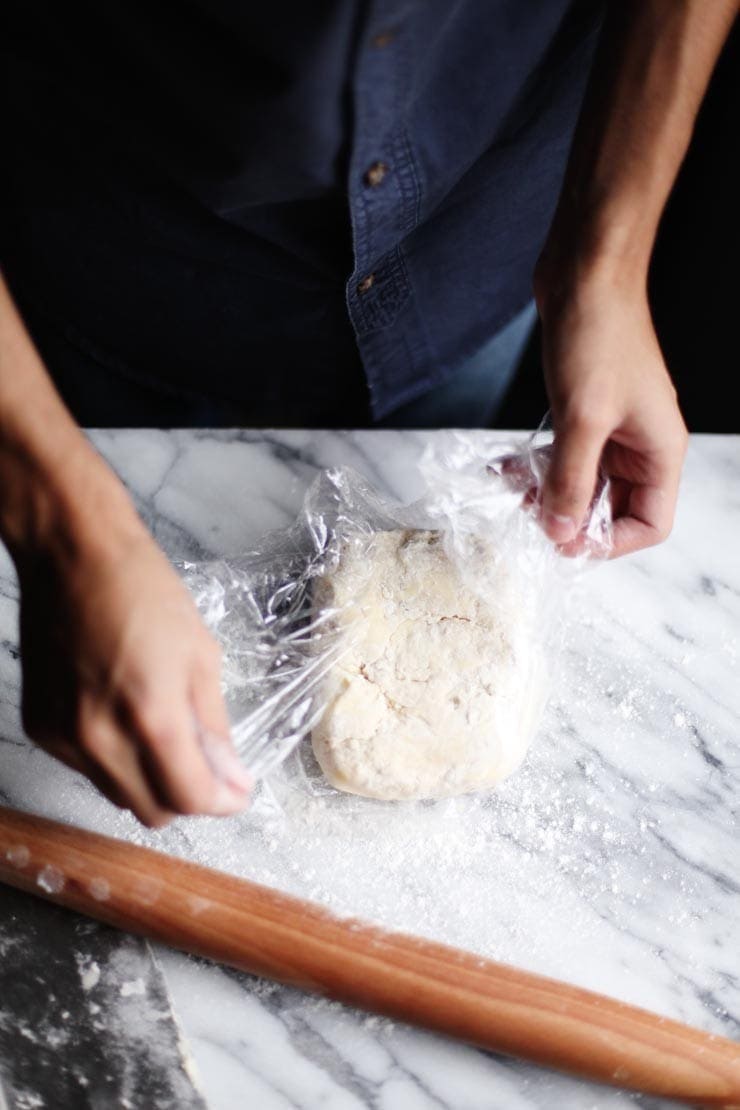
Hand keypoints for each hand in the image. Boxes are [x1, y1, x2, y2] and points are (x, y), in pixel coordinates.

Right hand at [15, 495, 250, 826]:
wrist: (73, 556)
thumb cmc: (141, 590)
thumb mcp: (200, 654)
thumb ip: (214, 726)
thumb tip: (231, 778)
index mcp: (150, 716)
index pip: (190, 798)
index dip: (222, 800)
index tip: (236, 789)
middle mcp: (101, 738)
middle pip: (152, 811)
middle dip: (187, 796)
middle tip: (206, 762)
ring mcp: (65, 737)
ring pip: (119, 796)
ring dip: (150, 781)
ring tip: (164, 731)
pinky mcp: (41, 728)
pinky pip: (88, 770)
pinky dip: (115, 760)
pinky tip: (125, 717)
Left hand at [534, 270, 687, 557]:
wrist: (584, 272)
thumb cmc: (598, 335)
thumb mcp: (582, 419)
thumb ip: (571, 482)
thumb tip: (561, 534)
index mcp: (659, 450)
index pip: (650, 523)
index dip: (610, 543)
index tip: (565, 544)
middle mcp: (641, 444)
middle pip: (613, 508)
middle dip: (571, 518)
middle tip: (528, 518)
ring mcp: (613, 428)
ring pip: (583, 483)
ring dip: (548, 493)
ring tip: (510, 492)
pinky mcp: (586, 412)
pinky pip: (566, 456)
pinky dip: (539, 466)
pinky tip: (505, 467)